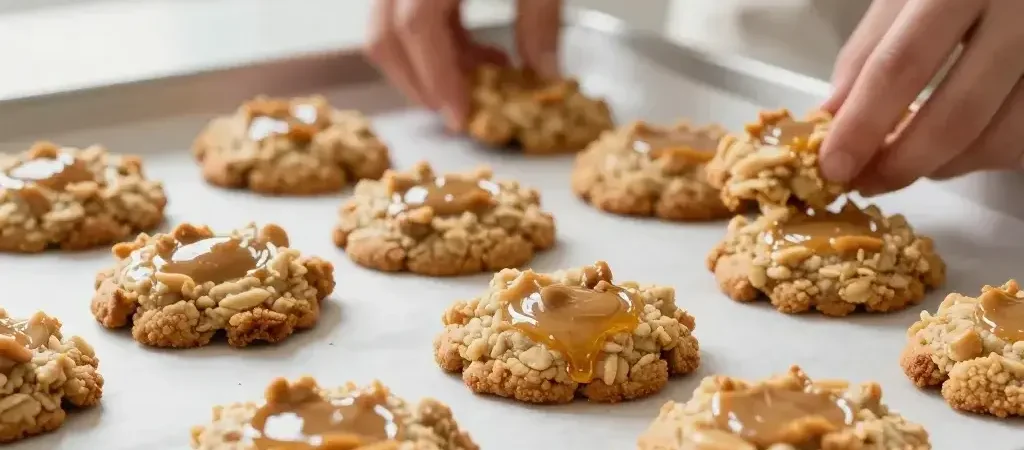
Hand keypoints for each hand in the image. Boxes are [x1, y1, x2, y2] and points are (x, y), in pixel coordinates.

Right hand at [365, 0, 561, 130]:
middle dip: (419, 82)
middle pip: (386, 34)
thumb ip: (539, 19)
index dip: (435, 77)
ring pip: (390, 28)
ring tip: (482, 74)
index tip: (460, 117)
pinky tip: (478, 50)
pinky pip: (406, 15)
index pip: (415, 26)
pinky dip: (435, 42)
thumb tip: (545, 75)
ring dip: (429, 64)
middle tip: (459, 110)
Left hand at [821, 0, 1023, 194]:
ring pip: (998, 138)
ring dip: (941, 166)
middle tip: (866, 184)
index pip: (902, 65)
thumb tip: (832, 118)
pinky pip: (1022, 140)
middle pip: (957, 114)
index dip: (862, 123)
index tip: (834, 167)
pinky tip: (954, 146)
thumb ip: (871, 47)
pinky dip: (980, 156)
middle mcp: (1018, 17)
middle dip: (902, 163)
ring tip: (906, 161)